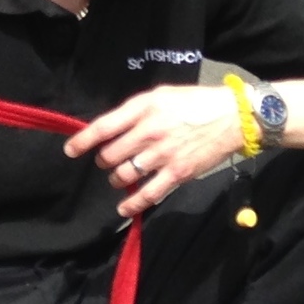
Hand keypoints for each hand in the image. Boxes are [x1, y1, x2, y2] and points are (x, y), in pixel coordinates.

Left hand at [65, 84, 244, 217]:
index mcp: (144, 108)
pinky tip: (123, 207)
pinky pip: (148, 193)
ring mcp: (163, 155)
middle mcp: (150, 132)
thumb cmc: (196, 102)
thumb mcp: (161, 95)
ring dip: (116, 178)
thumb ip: (135, 111)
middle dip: (103, 160)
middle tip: (106, 160)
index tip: (70, 150)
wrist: (233, 117)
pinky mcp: (178, 173)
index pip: (103, 127)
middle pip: (110, 154)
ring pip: (125, 174)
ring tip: (118, 176)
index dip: (82, 140)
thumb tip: (111, 127)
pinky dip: (132, 204)